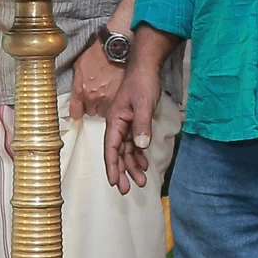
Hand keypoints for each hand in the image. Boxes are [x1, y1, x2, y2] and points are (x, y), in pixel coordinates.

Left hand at [68, 47, 122, 120]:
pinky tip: (115, 92)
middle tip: (97, 95)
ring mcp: (108, 99)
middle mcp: (93, 97)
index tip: (80, 110)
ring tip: (107, 93)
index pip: (76, 113)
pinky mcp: (120, 97)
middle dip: (93, 105)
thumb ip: (77, 83)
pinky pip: (116, 107)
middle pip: (92, 112)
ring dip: (105, 105)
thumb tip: (76, 93)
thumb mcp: (79, 66)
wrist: (114, 48)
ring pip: (105, 112)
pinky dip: (115, 102)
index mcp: (81, 90)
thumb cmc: (97, 54)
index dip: (78, 111)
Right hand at [102, 62, 161, 194]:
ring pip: (126, 150)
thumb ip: (142, 125)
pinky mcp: (134, 122)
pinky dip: (138, 154)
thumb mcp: (144, 103)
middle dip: (122, 171)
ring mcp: (126, 124)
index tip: (114, 182)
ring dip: (132, 165)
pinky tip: (144, 164)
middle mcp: (118, 124)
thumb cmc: (142, 82)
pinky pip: (134, 143)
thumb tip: (139, 147)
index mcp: (115, 120)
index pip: (111, 148)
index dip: (112, 166)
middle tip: (127, 190)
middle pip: (117, 153)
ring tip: (141, 182)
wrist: (147, 67)